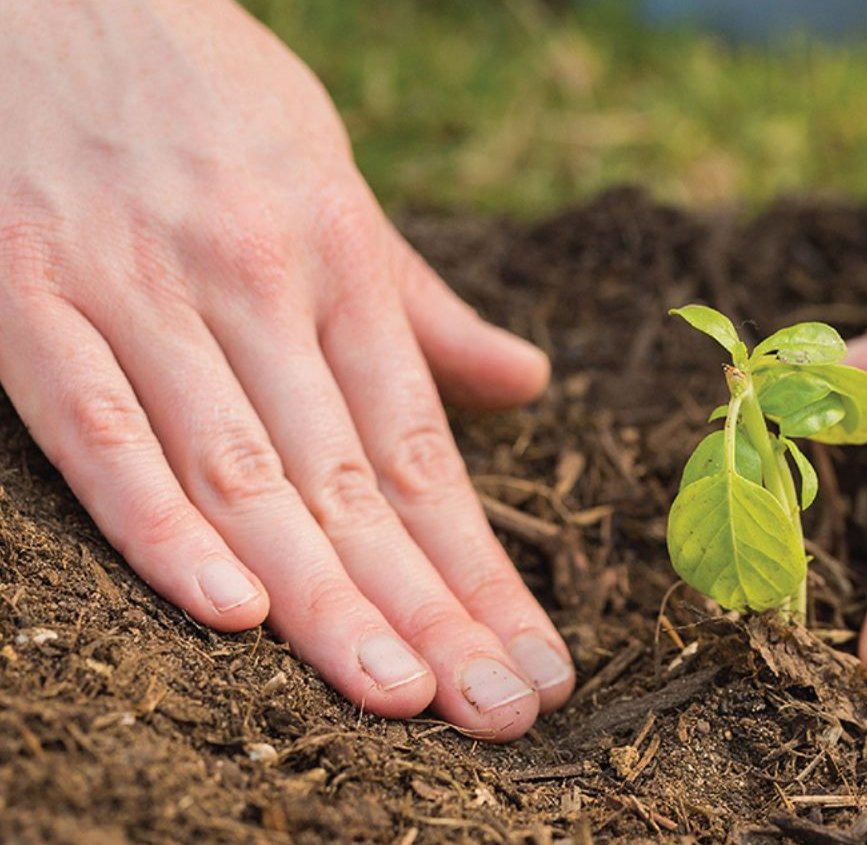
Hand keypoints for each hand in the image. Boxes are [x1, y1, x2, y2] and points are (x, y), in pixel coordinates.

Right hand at [0, 0, 572, 738]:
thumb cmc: (201, 97)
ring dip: (326, 596)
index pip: (423, 451)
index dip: (482, 569)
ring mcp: (139, 292)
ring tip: (402, 697)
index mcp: (338, 264)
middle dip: (430, 610)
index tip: (536, 661)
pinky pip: (99, 428)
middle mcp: (256, 285)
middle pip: (354, 482)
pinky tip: (231, 609)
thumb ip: (418, 303)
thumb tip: (525, 386)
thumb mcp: (332, 179)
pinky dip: (159, 519)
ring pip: (247, 472)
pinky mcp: (23, 296)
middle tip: (500, 714)